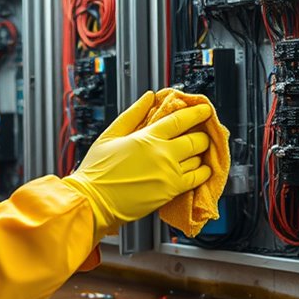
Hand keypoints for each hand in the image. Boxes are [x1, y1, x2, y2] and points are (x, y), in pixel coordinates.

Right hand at [63, 91, 212, 237]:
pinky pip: (197, 178)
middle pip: (196, 139)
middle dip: (202, 135)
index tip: (205, 110)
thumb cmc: (97, 170)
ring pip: (199, 158)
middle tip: (201, 134)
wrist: (93, 201)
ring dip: (200, 154)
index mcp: (147, 137)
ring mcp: (169, 173)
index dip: (197, 113)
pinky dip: (203, 172)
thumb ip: (133, 114)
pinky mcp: (171, 191)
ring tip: (196, 153)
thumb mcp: (110, 135)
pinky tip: (201, 169)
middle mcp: (162, 154)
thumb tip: (149, 97)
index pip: (181, 120)